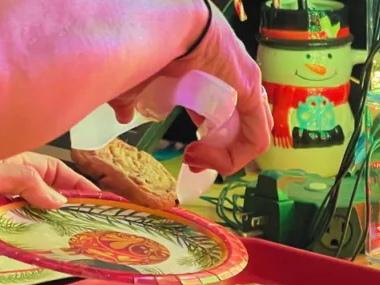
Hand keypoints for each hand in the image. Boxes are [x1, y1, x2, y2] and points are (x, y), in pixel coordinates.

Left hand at [0, 152, 98, 259]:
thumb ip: (25, 183)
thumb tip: (59, 201)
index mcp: (7, 165)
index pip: (51, 173)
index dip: (76, 184)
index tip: (100, 202)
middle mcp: (3, 191)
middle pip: (44, 203)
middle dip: (67, 214)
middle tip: (95, 230)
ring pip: (30, 228)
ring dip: (48, 235)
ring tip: (78, 247)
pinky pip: (9, 249)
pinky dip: (24, 252)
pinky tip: (45, 257)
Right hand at [110, 1, 272, 175]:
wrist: (164, 27)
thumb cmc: (149, 45)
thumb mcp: (139, 81)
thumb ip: (133, 99)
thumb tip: (123, 114)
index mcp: (212, 76)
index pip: (222, 116)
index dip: (208, 144)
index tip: (188, 156)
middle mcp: (234, 80)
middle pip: (238, 128)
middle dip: (217, 154)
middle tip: (193, 163)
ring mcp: (247, 84)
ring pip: (249, 135)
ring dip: (223, 157)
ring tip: (196, 159)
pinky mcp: (253, 91)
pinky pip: (257, 137)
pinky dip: (236, 156)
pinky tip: (209, 157)